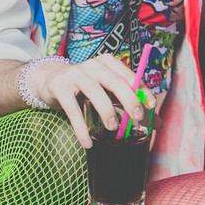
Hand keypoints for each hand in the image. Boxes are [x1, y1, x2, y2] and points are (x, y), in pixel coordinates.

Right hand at [29, 54, 154, 148]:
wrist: (48, 79)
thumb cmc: (85, 86)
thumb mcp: (106, 90)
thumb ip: (128, 103)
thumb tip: (157, 123)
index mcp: (108, 63)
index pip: (129, 75)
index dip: (142, 90)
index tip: (151, 106)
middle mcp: (93, 65)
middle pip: (114, 80)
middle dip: (128, 98)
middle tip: (137, 117)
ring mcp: (75, 73)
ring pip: (94, 91)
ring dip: (106, 110)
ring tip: (113, 128)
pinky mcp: (59, 86)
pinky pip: (72, 108)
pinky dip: (80, 127)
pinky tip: (87, 142)